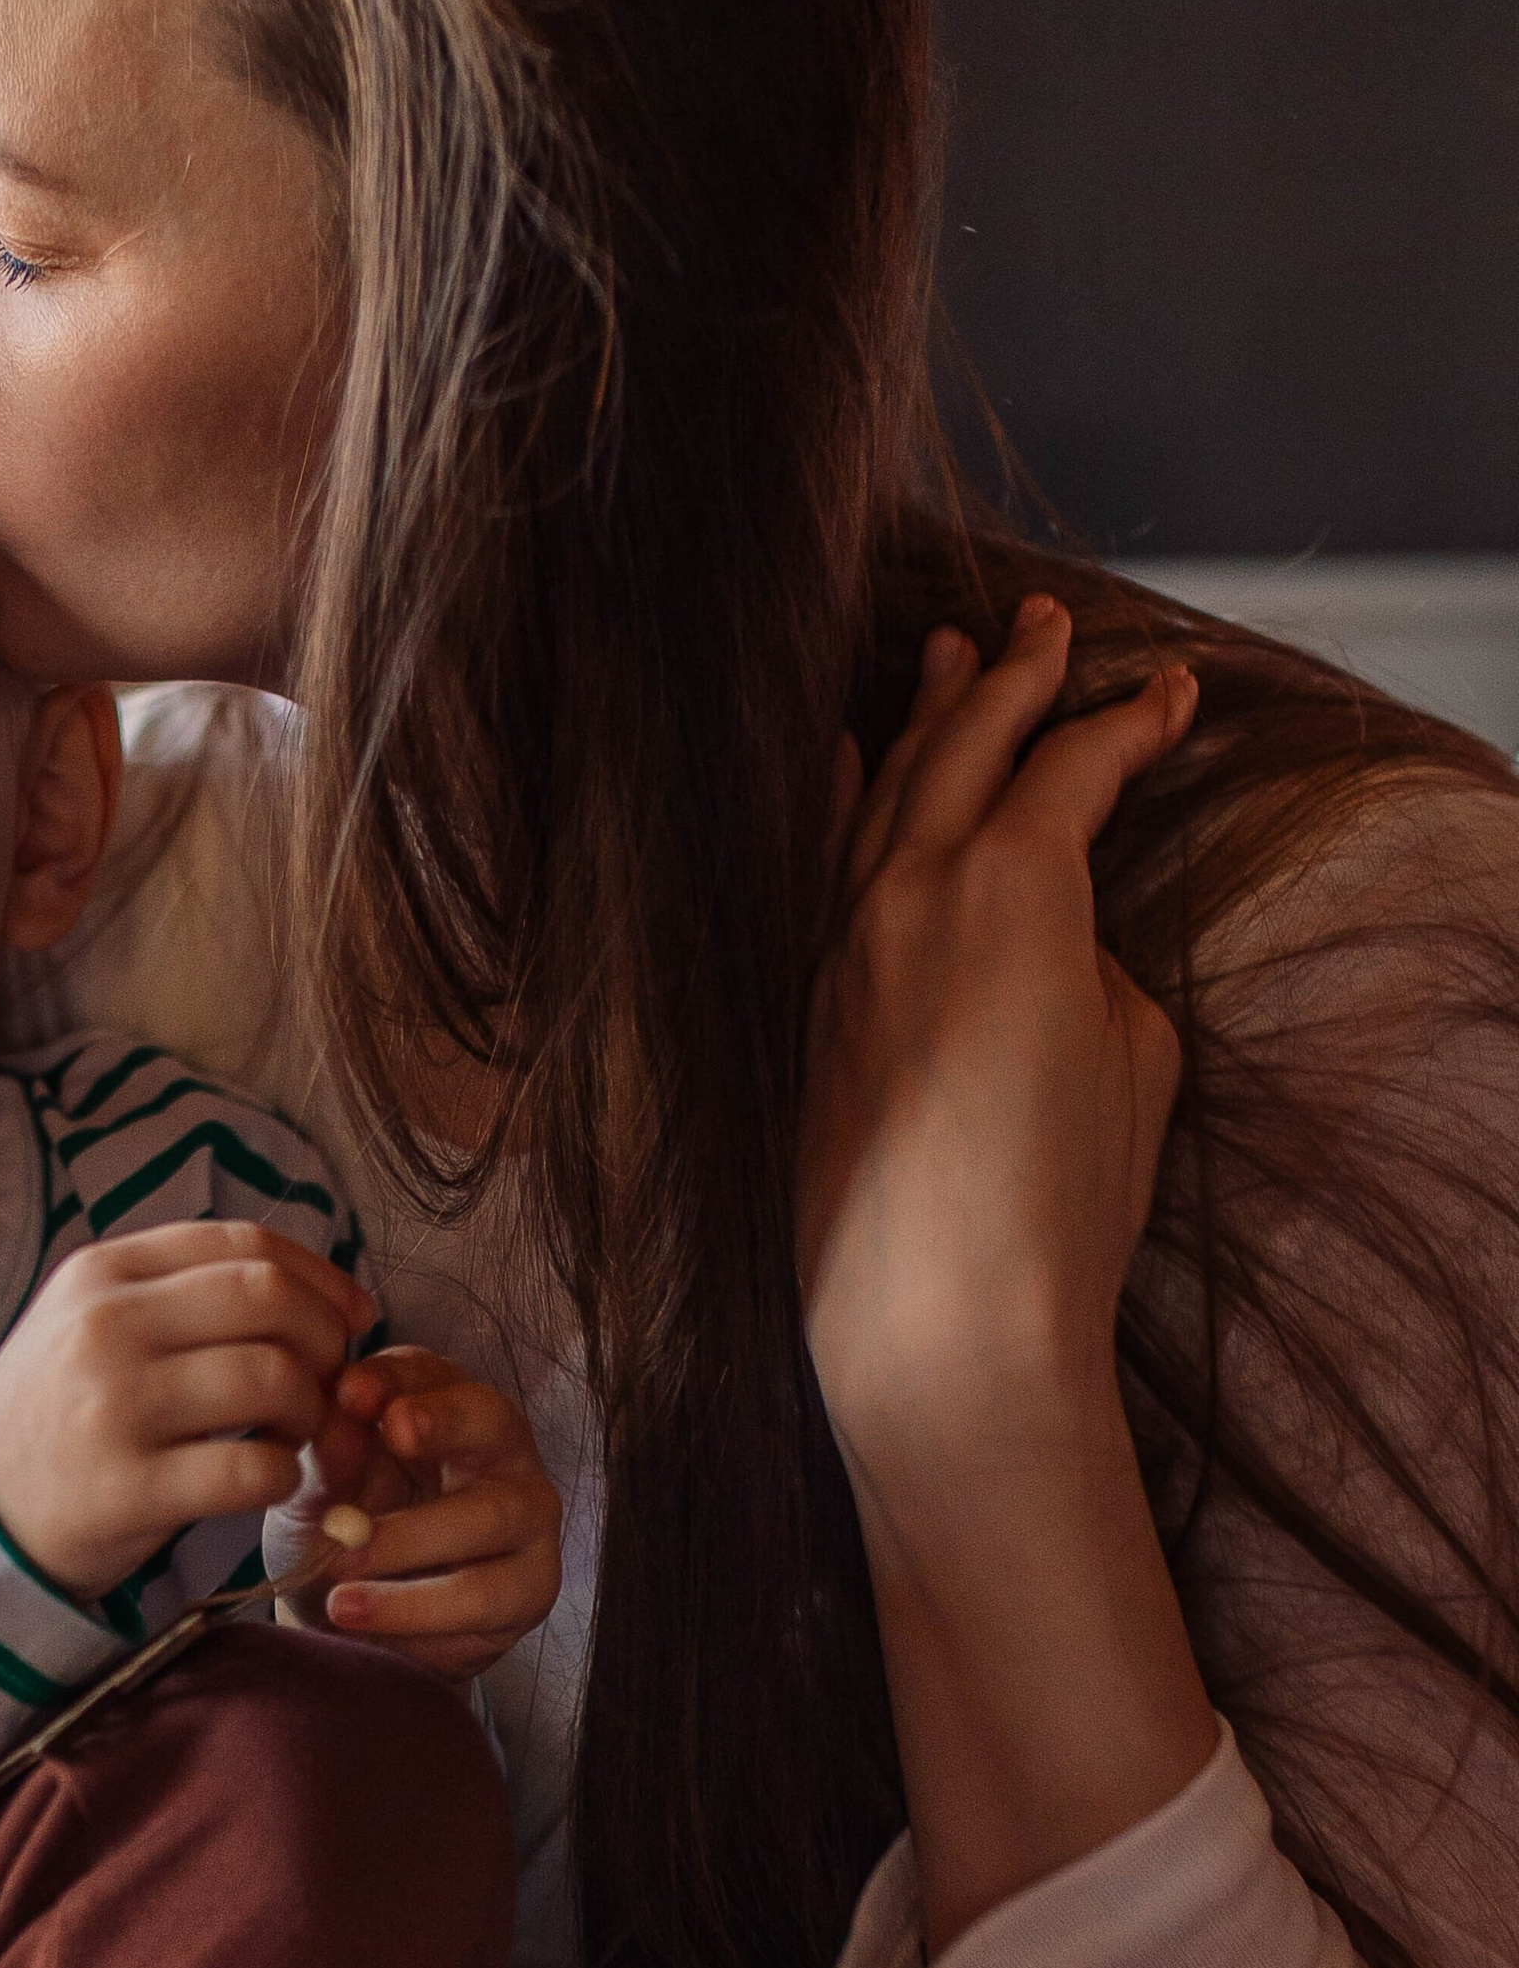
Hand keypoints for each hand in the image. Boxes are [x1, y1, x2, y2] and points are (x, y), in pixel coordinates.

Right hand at [0, 1222, 373, 1600]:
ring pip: (272, 1377)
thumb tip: (312, 1286)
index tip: (351, 1315)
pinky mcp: (128, 1490)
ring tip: (295, 1433)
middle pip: (269, 1299)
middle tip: (328, 1382)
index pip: (245, 1243)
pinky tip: (269, 1480)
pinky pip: (253, 1469)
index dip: (320, 1276)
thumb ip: (181, 1293)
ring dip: (311, 1410)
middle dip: (326, 1339)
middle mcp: (106, 1325)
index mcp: (103, 1272)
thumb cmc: (60, 1415)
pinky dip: (285, 1475)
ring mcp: (114, 1407)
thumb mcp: (91, 1323)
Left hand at [271, 1346, 562, 1683]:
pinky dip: (419, 1618)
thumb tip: (338, 1415)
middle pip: (490, 1424)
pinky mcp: (530, 1588)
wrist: (351, 1608)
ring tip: (339, 1592)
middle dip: (440, 1429)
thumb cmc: (342, 1521)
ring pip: (488, 1522)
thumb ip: (328, 1450)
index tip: (349, 1395)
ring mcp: (528, 1520)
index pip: (429, 1373)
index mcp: (444, 1403)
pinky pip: (484, 1604)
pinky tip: (368, 1627)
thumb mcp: (318, 1485)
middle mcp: (502, 1452)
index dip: (393, 1380)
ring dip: (409, 1559)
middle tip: (379, 1463)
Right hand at [796, 596, 1216, 1952]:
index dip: (872, 779)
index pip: (842, 851)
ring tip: (1051, 637)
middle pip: (902, 784)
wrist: (932, 1337)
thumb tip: (1082, 993)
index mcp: (821, 987)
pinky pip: (1061, 800)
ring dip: (1023, 695)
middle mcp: (858, 934)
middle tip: (996, 630)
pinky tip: (1146, 711)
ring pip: (973, 768)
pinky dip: (1104, 745)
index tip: (884, 730)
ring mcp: (925, 918)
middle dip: (955, 700)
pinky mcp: (1008, 923)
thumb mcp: (894, 1135)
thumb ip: (960, 1043)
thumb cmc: (918, 1272)